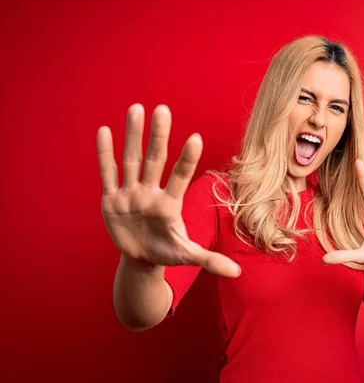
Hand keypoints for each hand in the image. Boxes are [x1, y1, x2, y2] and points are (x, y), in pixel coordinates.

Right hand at [96, 104, 240, 277]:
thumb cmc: (168, 251)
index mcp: (170, 204)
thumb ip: (211, 261)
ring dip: (132, 135)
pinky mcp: (112, 200)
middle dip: (158, 135)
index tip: (196, 138)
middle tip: (162, 108)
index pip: (180, 177)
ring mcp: (131, 194)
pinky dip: (105, 154)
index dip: (187, 159)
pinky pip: (108, 173)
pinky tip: (105, 130)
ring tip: (136, 108)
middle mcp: (151, 193)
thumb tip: (238, 274)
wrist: (142, 258)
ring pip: (131, 160)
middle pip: (154, 160)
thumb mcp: (188, 256)